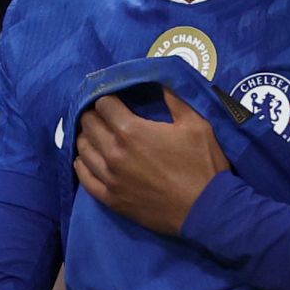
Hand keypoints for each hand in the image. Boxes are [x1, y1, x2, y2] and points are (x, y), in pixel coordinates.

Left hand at [74, 87, 226, 234]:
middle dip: (96, 115)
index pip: (104, 104)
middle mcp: (113, 152)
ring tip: (97, 136)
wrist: (206, 210)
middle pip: (88, 124)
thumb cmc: (203, 165)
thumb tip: (160, 80)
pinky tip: (87, 160)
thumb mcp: (197, 124)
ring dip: (87, 138)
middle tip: (106, 116)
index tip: (116, 100)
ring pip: (83, 149)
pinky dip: (82, 164)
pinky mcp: (111, 199)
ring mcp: (109, 178)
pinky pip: (84, 178)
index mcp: (131, 131)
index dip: (109, 98)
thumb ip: (175, 99)